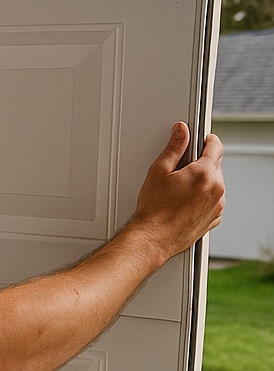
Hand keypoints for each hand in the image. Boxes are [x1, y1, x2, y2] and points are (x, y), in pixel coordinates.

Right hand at [130, 122, 224, 261]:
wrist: (154, 238)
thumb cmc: (154, 210)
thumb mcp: (158, 171)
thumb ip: (174, 147)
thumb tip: (181, 131)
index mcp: (204, 174)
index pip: (216, 147)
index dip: (208, 140)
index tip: (203, 139)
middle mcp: (216, 189)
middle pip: (215, 166)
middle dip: (200, 164)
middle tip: (180, 170)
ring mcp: (217, 205)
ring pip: (215, 184)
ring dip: (202, 182)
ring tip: (179, 190)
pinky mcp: (214, 218)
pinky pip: (213, 201)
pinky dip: (203, 198)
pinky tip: (184, 202)